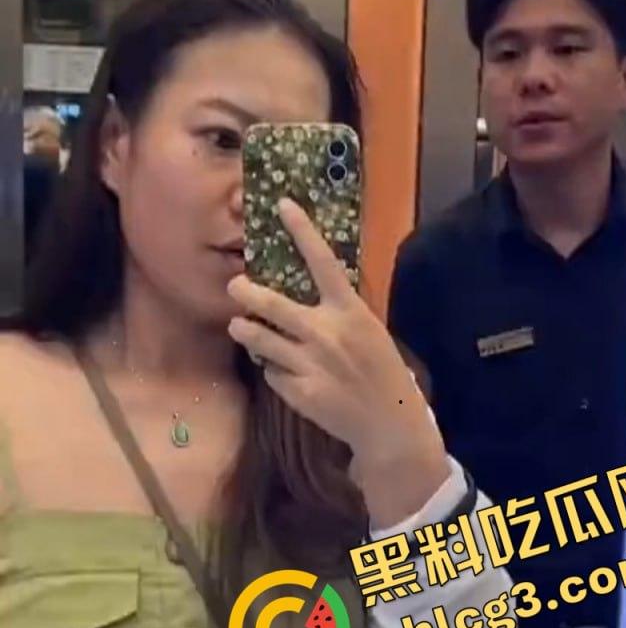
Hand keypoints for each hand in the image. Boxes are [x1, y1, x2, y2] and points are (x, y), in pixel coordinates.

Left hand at [226, 199, 449, 519]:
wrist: (388, 422)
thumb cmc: (380, 370)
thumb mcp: (367, 331)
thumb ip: (337, 312)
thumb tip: (302, 290)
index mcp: (350, 312)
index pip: (323, 262)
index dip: (302, 231)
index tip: (283, 205)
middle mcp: (327, 333)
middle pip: (271, 304)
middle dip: (245, 292)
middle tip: (234, 285)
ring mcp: (310, 364)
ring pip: (259, 339)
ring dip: (244, 330)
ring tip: (240, 326)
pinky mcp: (298, 392)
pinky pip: (271, 372)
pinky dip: (272, 369)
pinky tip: (281, 370)